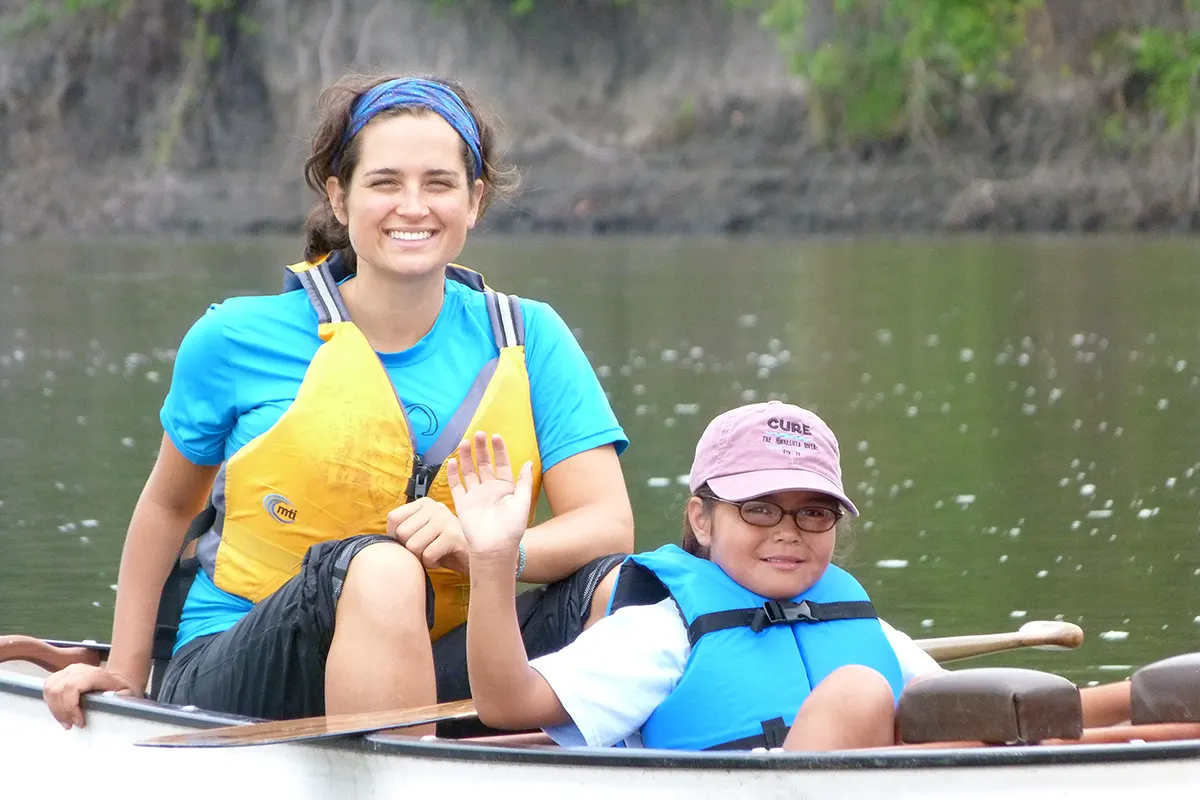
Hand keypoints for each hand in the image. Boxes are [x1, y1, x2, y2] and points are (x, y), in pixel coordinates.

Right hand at [42, 663, 142, 729]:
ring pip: (50, 688)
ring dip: (55, 709)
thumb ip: (121, 698)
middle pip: (58, 689)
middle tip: (71, 725)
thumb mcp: (127, 694)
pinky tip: (61, 713)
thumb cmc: (122, 689)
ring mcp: (68, 670)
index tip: (79, 722)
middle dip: (62, 712)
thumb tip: (110, 700)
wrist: (118, 680)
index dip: (71, 707)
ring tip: (66, 721)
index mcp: (95, 674)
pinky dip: (51, 703)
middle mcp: (79, 669)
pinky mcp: (61, 674)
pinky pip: (48, 687)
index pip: (72, 687)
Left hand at [387, 497, 469, 574]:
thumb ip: (405, 530)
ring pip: (413, 546)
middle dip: (410, 549)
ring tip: (434, 553)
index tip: (409, 542)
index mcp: (424, 503)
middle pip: (401, 533)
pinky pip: (427, 555)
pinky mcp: (453, 536)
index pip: (393, 518)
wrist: (473, 557)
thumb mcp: (422, 533)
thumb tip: (381, 540)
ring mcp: (445, 519)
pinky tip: (442, 558)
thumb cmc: (442, 547)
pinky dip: (432, 563)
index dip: (395, 536)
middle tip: (425, 550)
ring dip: (421, 558)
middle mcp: (434, 506)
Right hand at [446, 431, 532, 557]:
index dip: (499, 450)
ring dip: (466, 457)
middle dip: (481, 449)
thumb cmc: (512, 527)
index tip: (496, 436)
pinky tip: (452, 461)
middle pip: (484, 464)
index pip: (501, 464)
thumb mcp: (522, 501)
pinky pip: (456, 486)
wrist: (495, 547)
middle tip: (478, 434)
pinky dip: (453, 474)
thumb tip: (528, 462)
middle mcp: (489, 489)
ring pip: (469, 471)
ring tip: (464, 442)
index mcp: (505, 488)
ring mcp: (475, 495)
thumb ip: (523, 481)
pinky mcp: (462, 503)